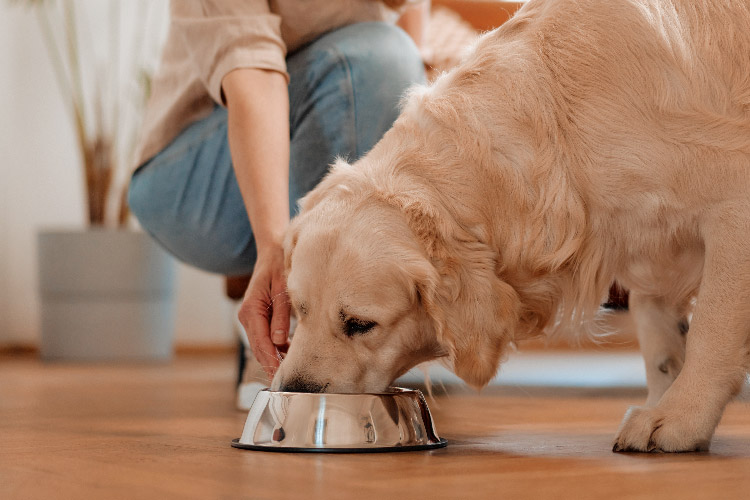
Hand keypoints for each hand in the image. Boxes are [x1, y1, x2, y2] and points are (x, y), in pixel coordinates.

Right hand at [238, 245, 290, 378]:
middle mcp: (247, 316)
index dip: (272, 361)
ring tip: (290, 372)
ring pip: (261, 345)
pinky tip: (288, 354)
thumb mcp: (283, 290)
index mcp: (251, 309)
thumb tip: (279, 342)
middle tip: (287, 382)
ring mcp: (251, 318)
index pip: (261, 342)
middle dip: (272, 365)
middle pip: (259, 348)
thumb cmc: (279, 267)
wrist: (273, 251)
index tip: (281, 376)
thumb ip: (281, 316)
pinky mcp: (257, 318)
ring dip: (274, 358)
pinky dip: (275, 348)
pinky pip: (265, 338)